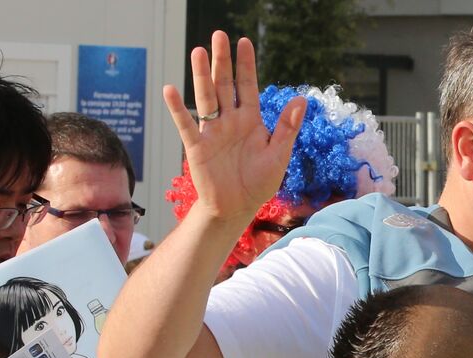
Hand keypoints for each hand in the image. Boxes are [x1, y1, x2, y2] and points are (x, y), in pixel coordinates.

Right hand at [161, 32, 306, 223]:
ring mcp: (212, 131)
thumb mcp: (279, 154)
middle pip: (225, 85)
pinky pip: (186, 124)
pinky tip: (171, 90)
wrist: (238, 208)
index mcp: (250, 120)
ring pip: (206, 98)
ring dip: (201, 75)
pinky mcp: (197, 146)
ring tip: (198, 51)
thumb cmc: (259, 182)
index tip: (243, 42)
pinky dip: (178, 109)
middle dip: (222, 61)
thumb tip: (301, 99)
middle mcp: (230, 120)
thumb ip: (287, 127)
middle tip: (219, 35)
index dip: (246, 65)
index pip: (248, 86)